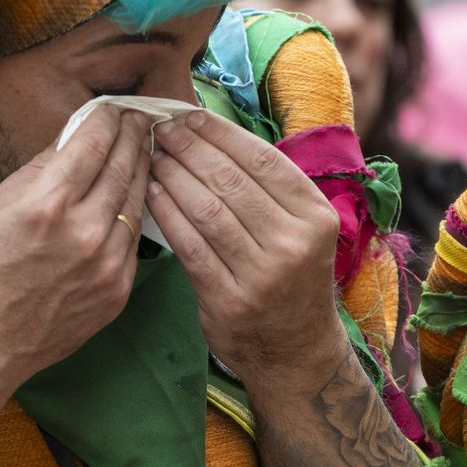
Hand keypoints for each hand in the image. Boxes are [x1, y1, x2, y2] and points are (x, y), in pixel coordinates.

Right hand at [0, 107, 150, 391]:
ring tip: (142, 148)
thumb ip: (41, 167)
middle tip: (140, 117)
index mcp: (47, 204)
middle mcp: (84, 231)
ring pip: (137, 200)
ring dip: (142, 168)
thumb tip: (77, 134)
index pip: (94, 142)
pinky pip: (134, 237)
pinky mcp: (119, 289)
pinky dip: (135, 209)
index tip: (113, 106)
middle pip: (123, 165)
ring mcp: (107, 263)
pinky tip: (132, 194)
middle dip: (133, 135)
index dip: (108, 118)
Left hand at [147, 110, 344, 372]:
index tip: (189, 116)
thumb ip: (268, 189)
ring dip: (173, 176)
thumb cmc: (290, 277)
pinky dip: (167, 214)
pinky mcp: (229, 300)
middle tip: (161, 129)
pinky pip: (190, 246)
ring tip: (152, 155)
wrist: (295, 350)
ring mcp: (262, 274)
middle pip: (230, 180)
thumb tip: (212, 133)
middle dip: (189, 148)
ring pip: (207, 209)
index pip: (261, 159)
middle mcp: (294, 243)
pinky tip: (151, 193)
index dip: (220, 133)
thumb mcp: (300, 229)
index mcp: (315, 215)